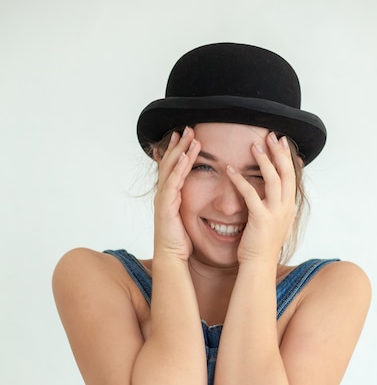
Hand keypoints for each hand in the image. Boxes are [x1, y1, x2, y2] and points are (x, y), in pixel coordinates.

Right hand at [153, 127, 200, 260]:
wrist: (172, 257)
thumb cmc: (181, 241)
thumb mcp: (188, 218)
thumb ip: (192, 204)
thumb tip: (205, 198)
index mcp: (170, 195)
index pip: (173, 168)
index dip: (178, 151)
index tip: (186, 136)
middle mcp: (164, 194)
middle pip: (169, 163)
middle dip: (178, 145)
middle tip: (187, 128)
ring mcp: (163, 199)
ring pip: (170, 169)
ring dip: (179, 151)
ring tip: (188, 136)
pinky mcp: (166, 207)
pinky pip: (172, 184)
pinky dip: (178, 170)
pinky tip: (184, 158)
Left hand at [227, 133, 295, 265]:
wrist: (258, 266)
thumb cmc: (260, 246)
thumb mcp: (273, 223)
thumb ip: (274, 206)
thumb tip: (273, 194)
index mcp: (289, 207)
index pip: (291, 176)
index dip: (286, 157)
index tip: (280, 142)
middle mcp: (286, 208)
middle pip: (287, 172)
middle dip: (279, 152)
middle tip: (271, 135)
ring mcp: (276, 213)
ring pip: (273, 179)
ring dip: (264, 160)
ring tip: (254, 146)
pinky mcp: (261, 219)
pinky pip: (251, 194)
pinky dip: (240, 180)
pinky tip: (230, 171)